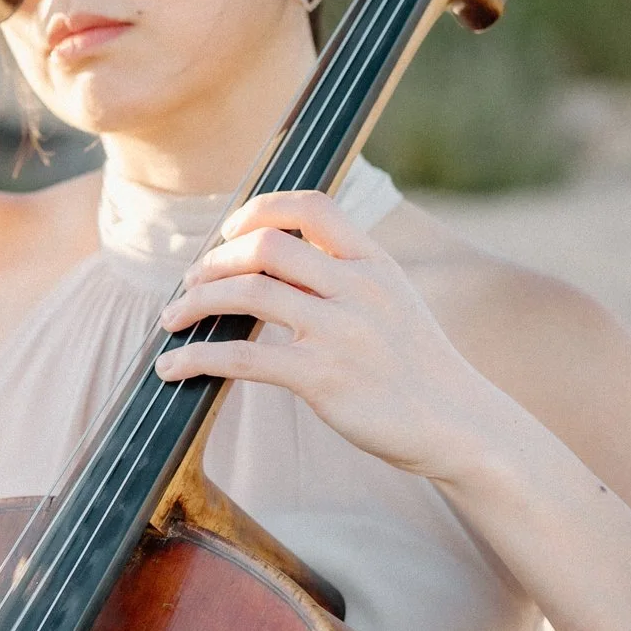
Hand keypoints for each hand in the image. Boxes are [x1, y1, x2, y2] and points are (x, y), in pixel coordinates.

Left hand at [154, 190, 519, 480]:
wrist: (459, 424)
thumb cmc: (415, 368)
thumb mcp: (393, 302)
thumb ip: (344, 277)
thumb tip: (273, 263)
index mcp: (374, 262)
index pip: (311, 206)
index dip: (259, 210)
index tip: (228, 232)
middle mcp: (358, 288)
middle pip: (266, 246)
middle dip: (214, 261)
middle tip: (190, 283)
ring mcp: (341, 332)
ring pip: (246, 294)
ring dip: (194, 303)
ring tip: (172, 319)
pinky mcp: (323, 378)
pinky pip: (242, 359)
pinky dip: (196, 358)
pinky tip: (172, 368)